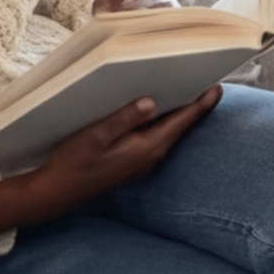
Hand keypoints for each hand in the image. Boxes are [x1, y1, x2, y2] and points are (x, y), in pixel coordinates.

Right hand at [0, 88, 218, 232]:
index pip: (182, 122)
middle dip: (193, 105)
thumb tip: (151, 102)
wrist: (56, 192)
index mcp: (147, 148)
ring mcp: (142, 162)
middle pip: (179, 126)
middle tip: (205, 81)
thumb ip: (125, 118)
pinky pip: (155, 139)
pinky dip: (161, 123)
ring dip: (176, 114)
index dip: (200, 104)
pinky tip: (155, 112)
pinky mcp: (132, 163)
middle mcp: (151, 157)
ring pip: (167, 133)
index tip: (217, 87)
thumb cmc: (74, 163)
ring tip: (185, 90)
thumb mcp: (97, 135)